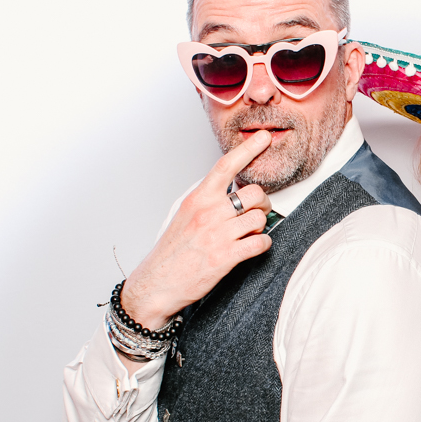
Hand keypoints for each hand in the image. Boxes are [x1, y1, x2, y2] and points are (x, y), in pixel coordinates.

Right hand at [120, 130, 274, 328]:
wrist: (157, 283)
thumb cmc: (172, 251)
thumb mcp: (185, 215)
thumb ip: (207, 200)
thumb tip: (232, 190)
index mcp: (198, 199)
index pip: (226, 166)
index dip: (248, 149)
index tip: (263, 138)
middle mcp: (208, 213)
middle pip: (254, 193)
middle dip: (263, 202)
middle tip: (256, 212)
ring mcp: (218, 234)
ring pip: (260, 218)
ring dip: (261, 226)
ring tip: (249, 233)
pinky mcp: (226, 257)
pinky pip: (260, 242)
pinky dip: (263, 244)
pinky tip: (254, 246)